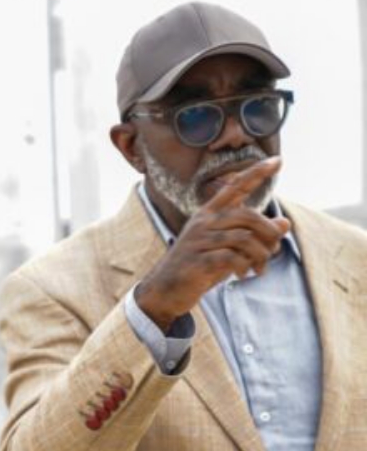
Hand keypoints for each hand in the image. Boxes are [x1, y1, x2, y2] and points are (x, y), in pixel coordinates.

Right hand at [135, 156, 289, 331]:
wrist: (165, 290)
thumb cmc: (199, 265)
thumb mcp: (228, 248)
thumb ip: (254, 234)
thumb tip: (285, 223)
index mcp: (208, 214)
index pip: (235, 188)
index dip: (256, 174)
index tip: (277, 160)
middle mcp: (203, 223)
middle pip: (247, 216)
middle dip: (268, 233)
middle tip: (274, 249)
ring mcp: (198, 241)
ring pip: (243, 238)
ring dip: (260, 255)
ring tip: (260, 268)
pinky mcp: (198, 261)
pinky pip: (232, 258)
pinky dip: (244, 267)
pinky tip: (243, 274)